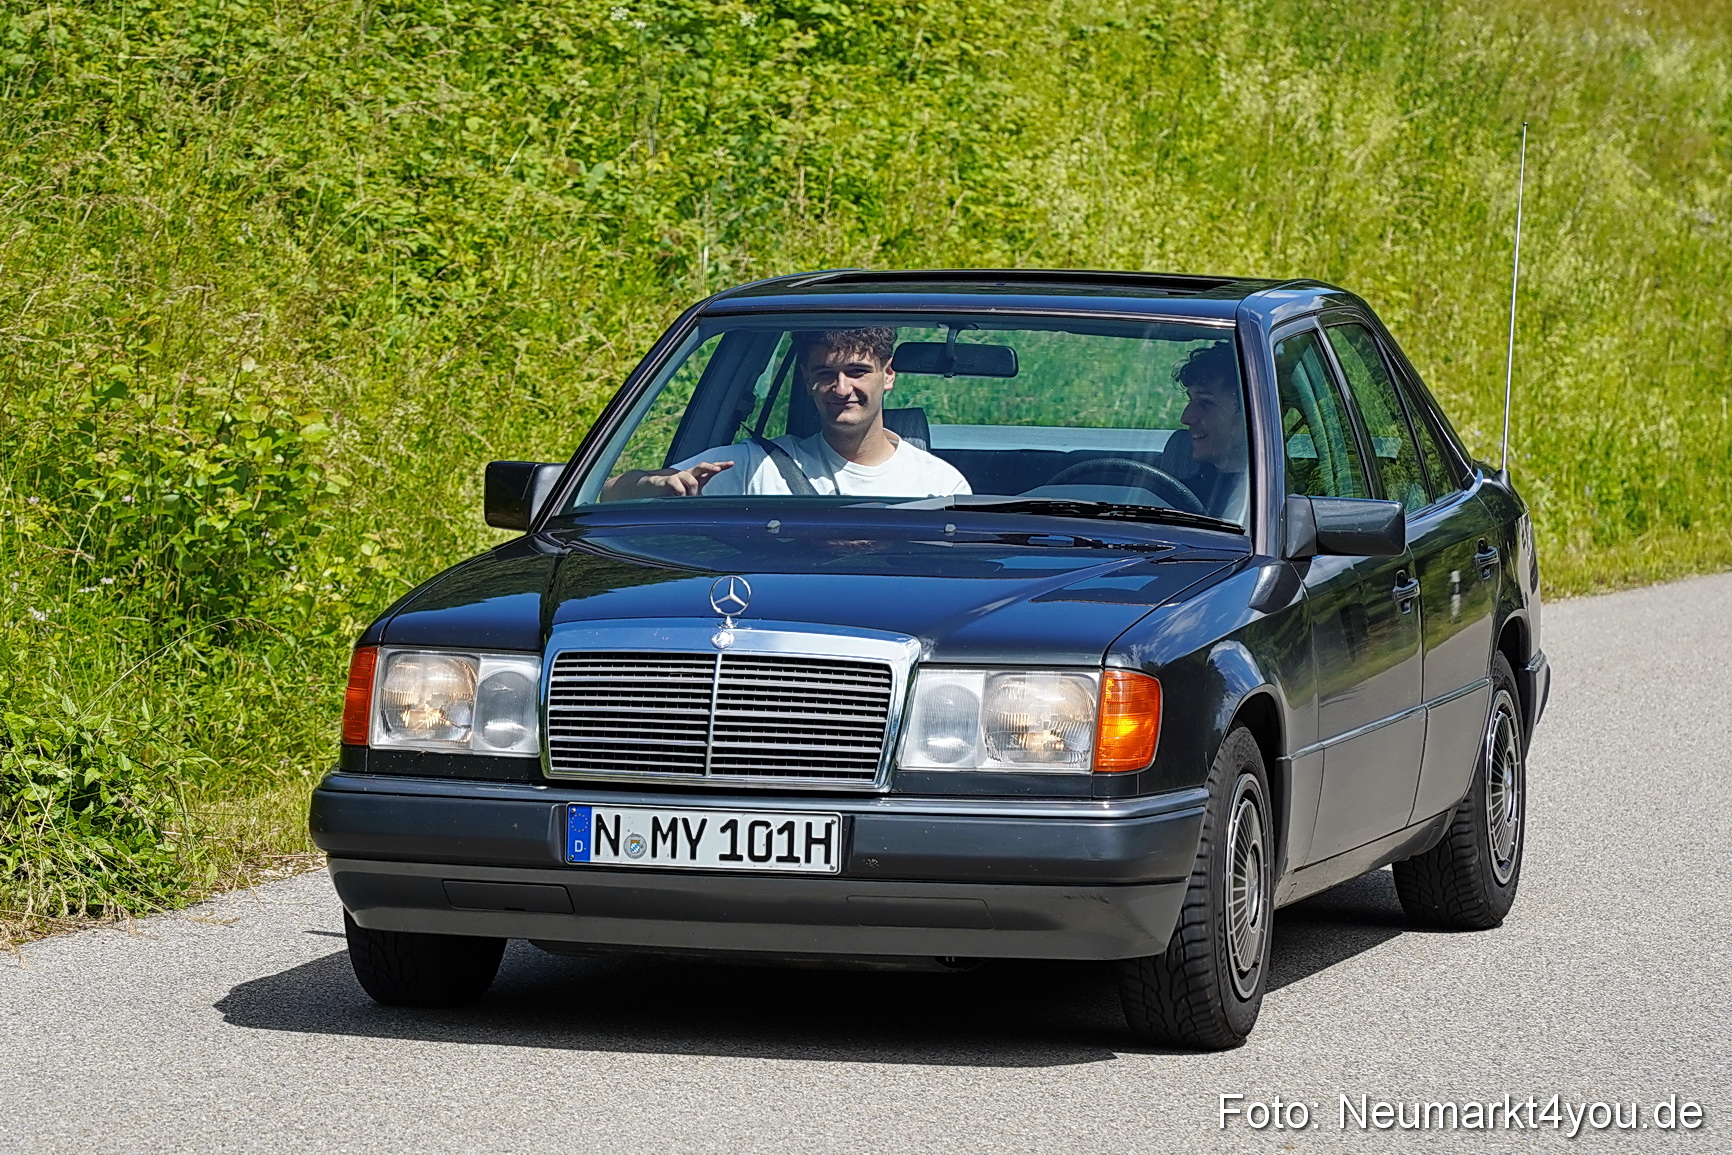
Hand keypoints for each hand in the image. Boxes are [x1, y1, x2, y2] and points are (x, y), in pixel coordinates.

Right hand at [602, 460, 733, 499]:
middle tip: (717, 468)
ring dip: (693, 489)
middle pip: (701, 467)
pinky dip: (681, 490)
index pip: (707, 471)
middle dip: (711, 467)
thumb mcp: (684, 499)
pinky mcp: (664, 481)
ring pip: (691, 479)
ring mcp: (675, 477)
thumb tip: (713, 512)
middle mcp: (685, 475)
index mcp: (691, 478)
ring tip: (689, 499)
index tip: (732, 464)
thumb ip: (696, 502)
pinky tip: (680, 496)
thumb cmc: (665, 495)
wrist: (642, 491)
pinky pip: (676, 484)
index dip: (719, 466)